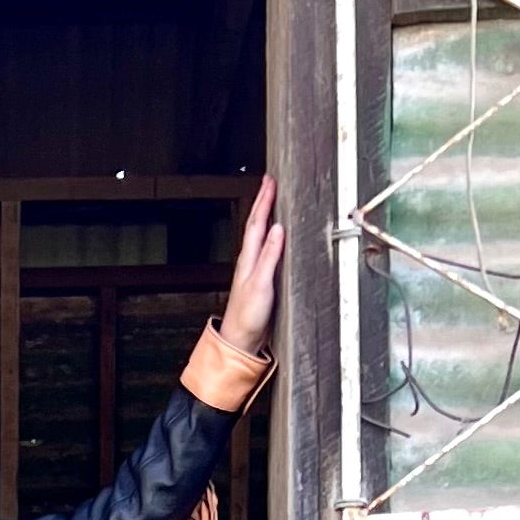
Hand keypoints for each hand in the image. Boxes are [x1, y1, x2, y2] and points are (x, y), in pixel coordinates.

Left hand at [216, 171, 281, 359]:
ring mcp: (254, 268)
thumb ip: (269, 256)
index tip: (270, 181)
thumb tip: (278, 229)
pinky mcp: (261, 278)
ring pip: (260, 234)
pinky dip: (271, 235)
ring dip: (266, 215)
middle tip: (270, 181)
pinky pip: (266, 248)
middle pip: (257, 223)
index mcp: (249, 257)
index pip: (258, 222)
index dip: (264, 200)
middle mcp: (250, 259)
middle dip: (264, 201)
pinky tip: (275, 235)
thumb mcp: (261, 283)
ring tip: (272, 200)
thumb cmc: (248, 315)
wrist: (241, 339)